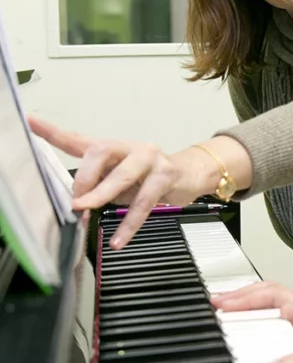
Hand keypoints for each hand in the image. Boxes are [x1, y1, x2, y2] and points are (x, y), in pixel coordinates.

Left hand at [28, 117, 218, 247]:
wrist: (191, 174)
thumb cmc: (149, 178)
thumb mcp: (120, 180)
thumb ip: (98, 188)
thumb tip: (77, 208)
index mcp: (113, 149)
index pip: (79, 139)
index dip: (54, 132)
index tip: (31, 122)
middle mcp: (130, 147)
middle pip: (100, 151)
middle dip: (84, 177)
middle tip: (74, 201)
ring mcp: (150, 158)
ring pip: (122, 176)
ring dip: (101, 196)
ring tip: (86, 212)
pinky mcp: (166, 175)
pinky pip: (144, 202)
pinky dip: (129, 224)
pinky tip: (119, 240)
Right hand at [213, 282, 292, 362]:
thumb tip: (286, 314)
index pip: (271, 295)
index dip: (245, 299)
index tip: (223, 305)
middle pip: (265, 291)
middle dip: (238, 295)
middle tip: (213, 303)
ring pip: (268, 298)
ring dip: (244, 299)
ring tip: (222, 306)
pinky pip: (272, 309)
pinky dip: (254, 309)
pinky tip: (244, 319)